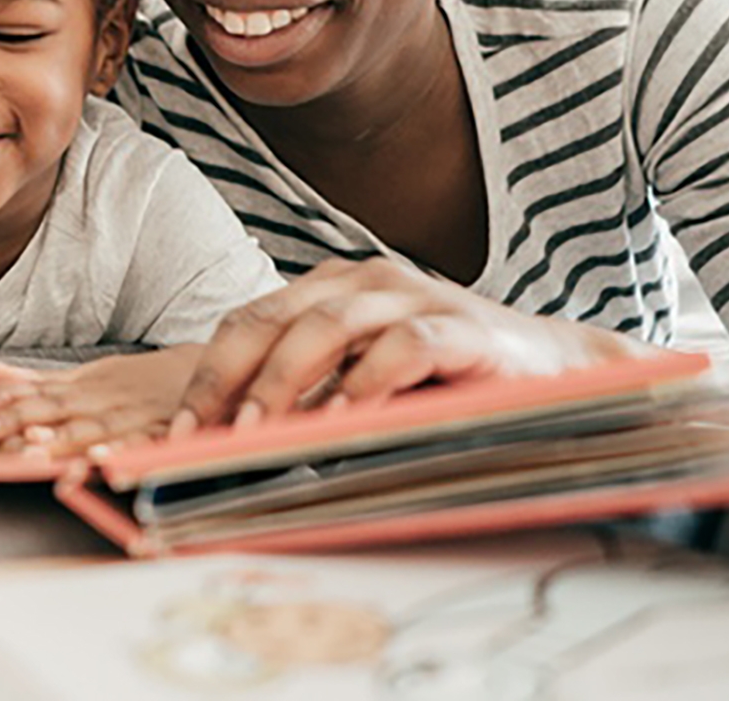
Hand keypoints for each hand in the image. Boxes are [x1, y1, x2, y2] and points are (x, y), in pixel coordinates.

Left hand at [0, 346, 202, 457]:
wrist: (213, 371)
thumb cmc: (143, 381)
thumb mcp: (92, 375)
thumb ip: (43, 381)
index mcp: (85, 388)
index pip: (38, 396)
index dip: (6, 404)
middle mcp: (104, 402)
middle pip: (57, 412)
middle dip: (19, 421)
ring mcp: (133, 418)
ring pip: (93, 430)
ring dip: (62, 440)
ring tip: (30, 449)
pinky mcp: (163, 434)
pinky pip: (141, 444)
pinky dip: (122, 451)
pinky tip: (102, 459)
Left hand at [172, 258, 652, 432]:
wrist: (554, 368)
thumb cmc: (445, 379)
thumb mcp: (365, 381)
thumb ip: (312, 398)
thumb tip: (233, 447)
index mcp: (332, 289)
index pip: (251, 321)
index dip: (208, 373)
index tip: (175, 429)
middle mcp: (367, 281)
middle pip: (276, 319)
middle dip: (229, 378)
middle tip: (199, 433)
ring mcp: (414, 297)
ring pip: (329, 325)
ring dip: (284, 382)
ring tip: (253, 431)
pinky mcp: (461, 326)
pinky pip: (403, 347)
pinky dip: (365, 382)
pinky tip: (342, 421)